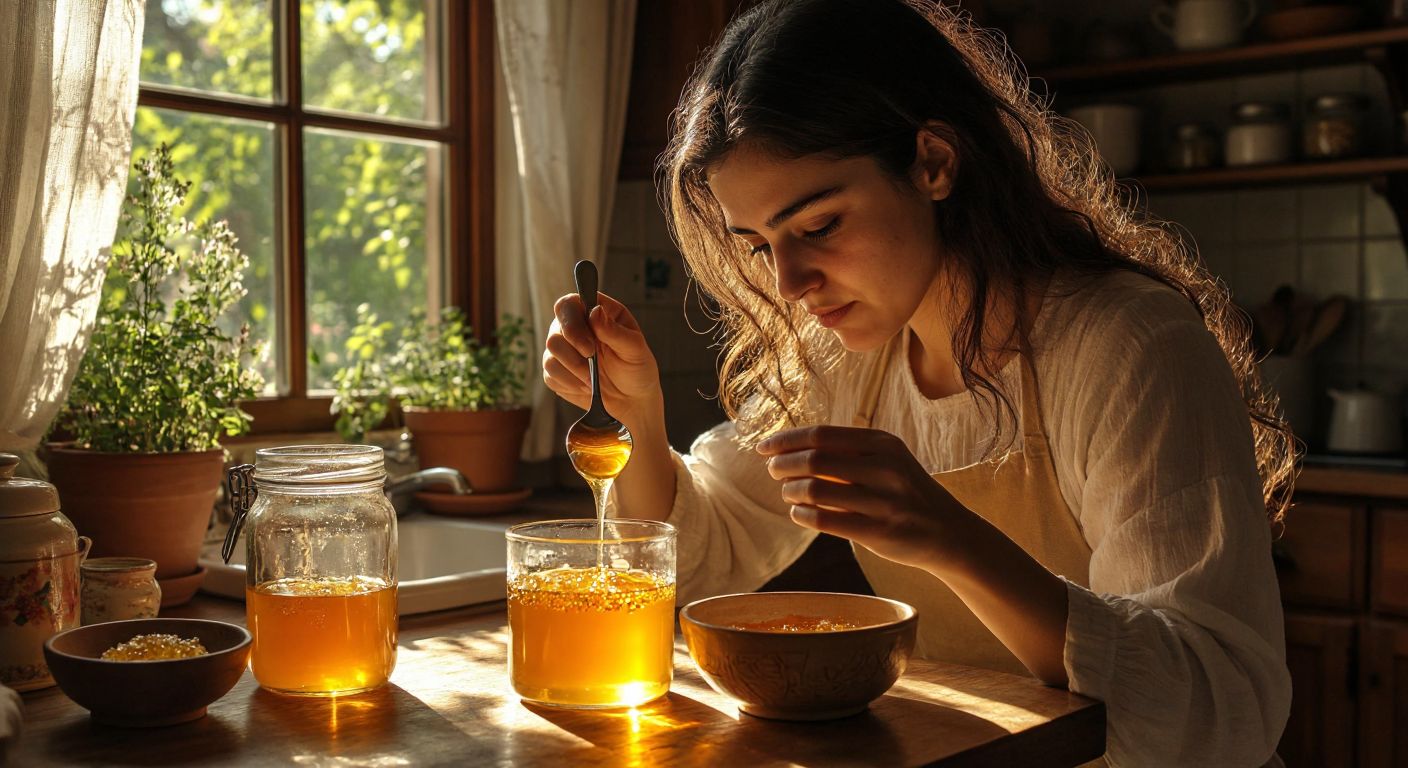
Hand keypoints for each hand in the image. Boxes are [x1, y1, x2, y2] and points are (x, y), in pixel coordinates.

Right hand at [543, 291, 662, 430]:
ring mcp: (563, 348)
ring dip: (574, 371)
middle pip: (555, 332)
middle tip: (594, 369)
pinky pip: (549, 374)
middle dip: (574, 356)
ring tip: (594, 381)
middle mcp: (574, 326)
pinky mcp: (555, 370)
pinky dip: (569, 383)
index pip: (569, 304)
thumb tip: (595, 311)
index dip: (572, 323)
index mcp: (595, 312)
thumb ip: (615, 331)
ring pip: (550, 353)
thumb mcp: (634, 349)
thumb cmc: (636, 369)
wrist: (631, 400)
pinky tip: (586, 387)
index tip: (588, 348)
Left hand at [758, 425, 969, 571]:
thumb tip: (788, 447)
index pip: (821, 434)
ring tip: (787, 493)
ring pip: (815, 490)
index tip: (763, 447)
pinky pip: (825, 521)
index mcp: (884, 443)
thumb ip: (847, 451)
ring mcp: (884, 501)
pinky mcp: (880, 533)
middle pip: (814, 460)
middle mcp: (886, 468)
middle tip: (773, 470)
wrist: (949, 532)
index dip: (786, 439)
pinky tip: (798, 513)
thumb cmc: (905, 491)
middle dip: (784, 464)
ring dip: (791, 491)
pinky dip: (802, 515)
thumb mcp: (887, 460)